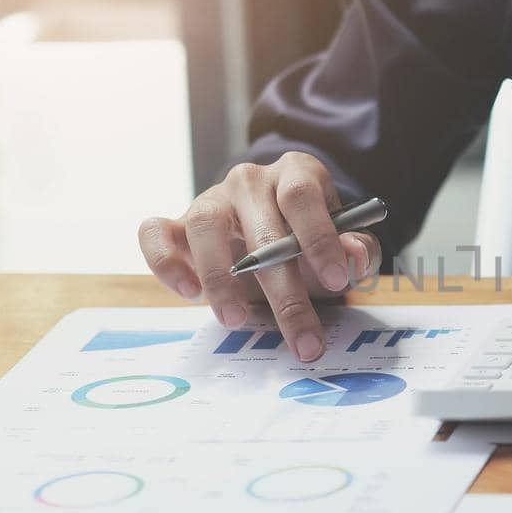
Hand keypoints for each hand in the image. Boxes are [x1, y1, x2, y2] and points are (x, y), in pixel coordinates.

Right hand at [138, 152, 381, 360]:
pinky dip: (165, 262)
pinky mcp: (176, 223)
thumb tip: (354, 256)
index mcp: (296, 174)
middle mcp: (250, 180)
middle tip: (302, 338)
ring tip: (237, 320)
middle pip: (262, 227)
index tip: (335, 281)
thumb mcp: (341, 245)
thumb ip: (356, 250)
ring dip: (220, 277)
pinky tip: (189, 292)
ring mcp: (210, 199)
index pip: (303, 195)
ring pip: (205, 226)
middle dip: (284, 290)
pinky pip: (155, 233)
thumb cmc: (309, 240)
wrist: (271, 234)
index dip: (318, 237)